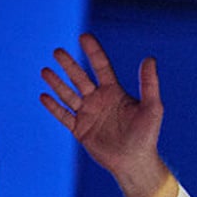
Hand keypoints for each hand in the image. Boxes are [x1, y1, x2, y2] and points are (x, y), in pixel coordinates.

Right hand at [40, 33, 176, 196]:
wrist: (135, 161)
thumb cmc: (147, 134)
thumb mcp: (152, 107)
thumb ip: (149, 83)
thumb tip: (150, 58)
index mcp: (114, 92)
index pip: (101, 67)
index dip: (93, 52)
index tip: (84, 36)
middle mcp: (99, 100)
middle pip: (80, 78)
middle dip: (69, 65)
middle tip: (58, 51)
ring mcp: (88, 114)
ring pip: (69, 95)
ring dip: (57, 83)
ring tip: (45, 70)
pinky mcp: (80, 130)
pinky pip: (64, 116)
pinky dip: (54, 107)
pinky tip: (44, 96)